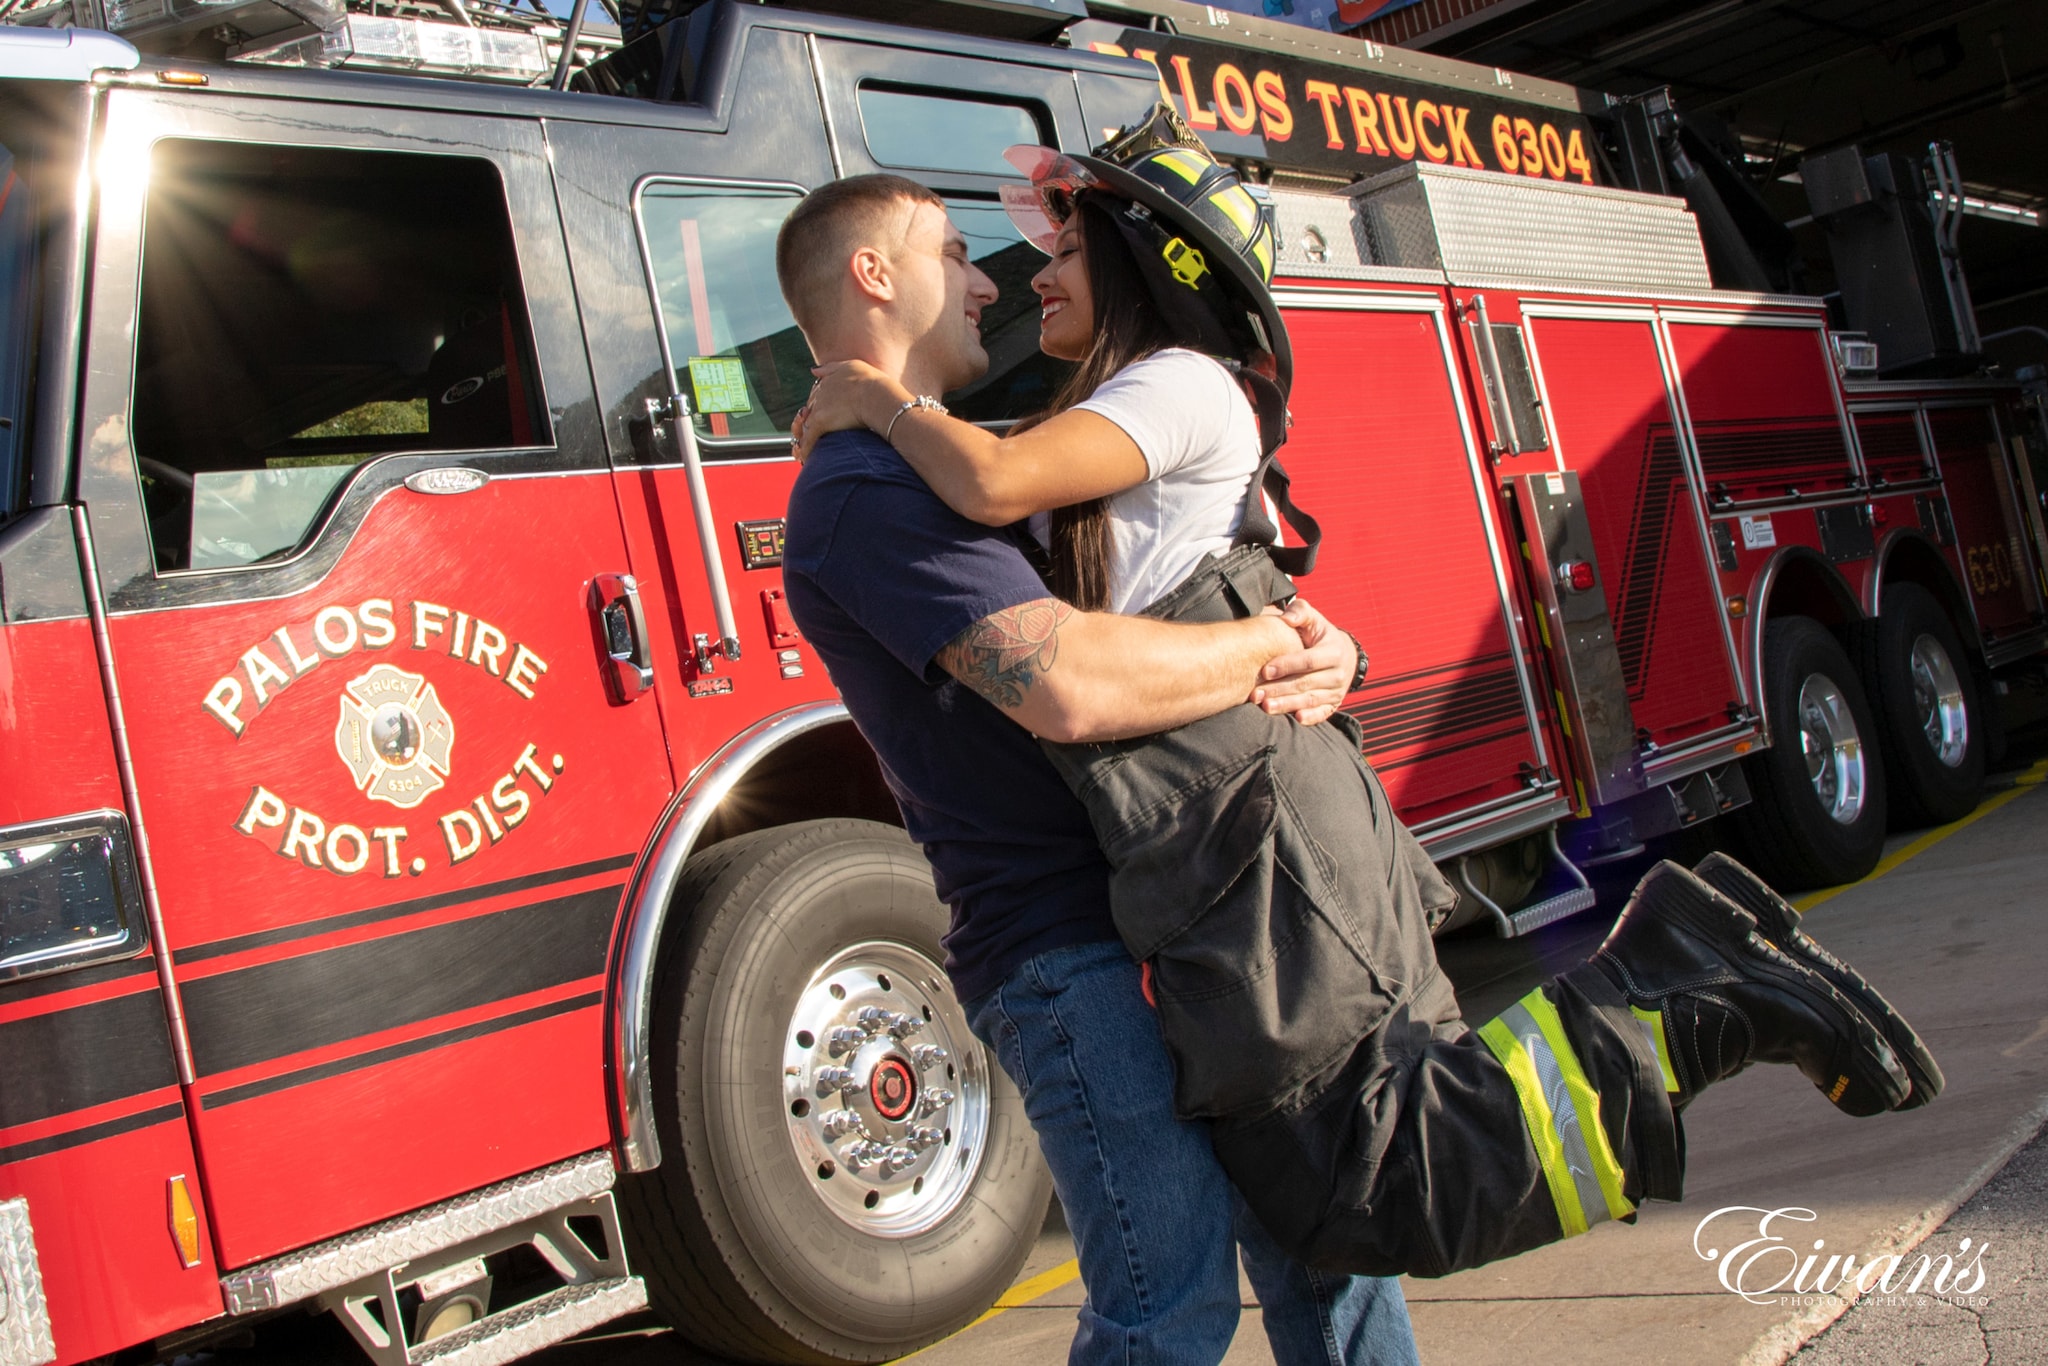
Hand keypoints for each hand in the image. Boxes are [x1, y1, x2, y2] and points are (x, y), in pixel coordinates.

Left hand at [793, 359, 910, 461]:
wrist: (878, 395)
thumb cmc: (874, 383)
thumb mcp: (854, 366)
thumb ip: (833, 368)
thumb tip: (814, 370)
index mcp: (829, 380)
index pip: (817, 394)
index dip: (819, 406)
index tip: (822, 415)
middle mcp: (821, 393)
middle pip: (810, 409)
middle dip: (809, 421)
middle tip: (811, 433)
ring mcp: (820, 407)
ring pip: (806, 425)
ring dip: (805, 437)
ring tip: (805, 448)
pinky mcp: (821, 422)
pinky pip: (809, 439)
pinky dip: (806, 449)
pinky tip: (806, 459)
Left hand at [1249, 598, 1357, 725]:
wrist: (1344, 655)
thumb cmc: (1320, 634)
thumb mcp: (1314, 619)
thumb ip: (1300, 612)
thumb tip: (1286, 618)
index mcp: (1333, 651)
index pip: (1308, 660)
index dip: (1287, 665)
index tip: (1264, 671)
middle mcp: (1338, 673)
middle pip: (1306, 683)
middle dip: (1279, 689)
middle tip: (1255, 694)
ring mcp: (1336, 691)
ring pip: (1310, 700)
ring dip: (1287, 705)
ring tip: (1265, 707)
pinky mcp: (1333, 705)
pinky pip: (1322, 713)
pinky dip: (1311, 718)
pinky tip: (1296, 718)